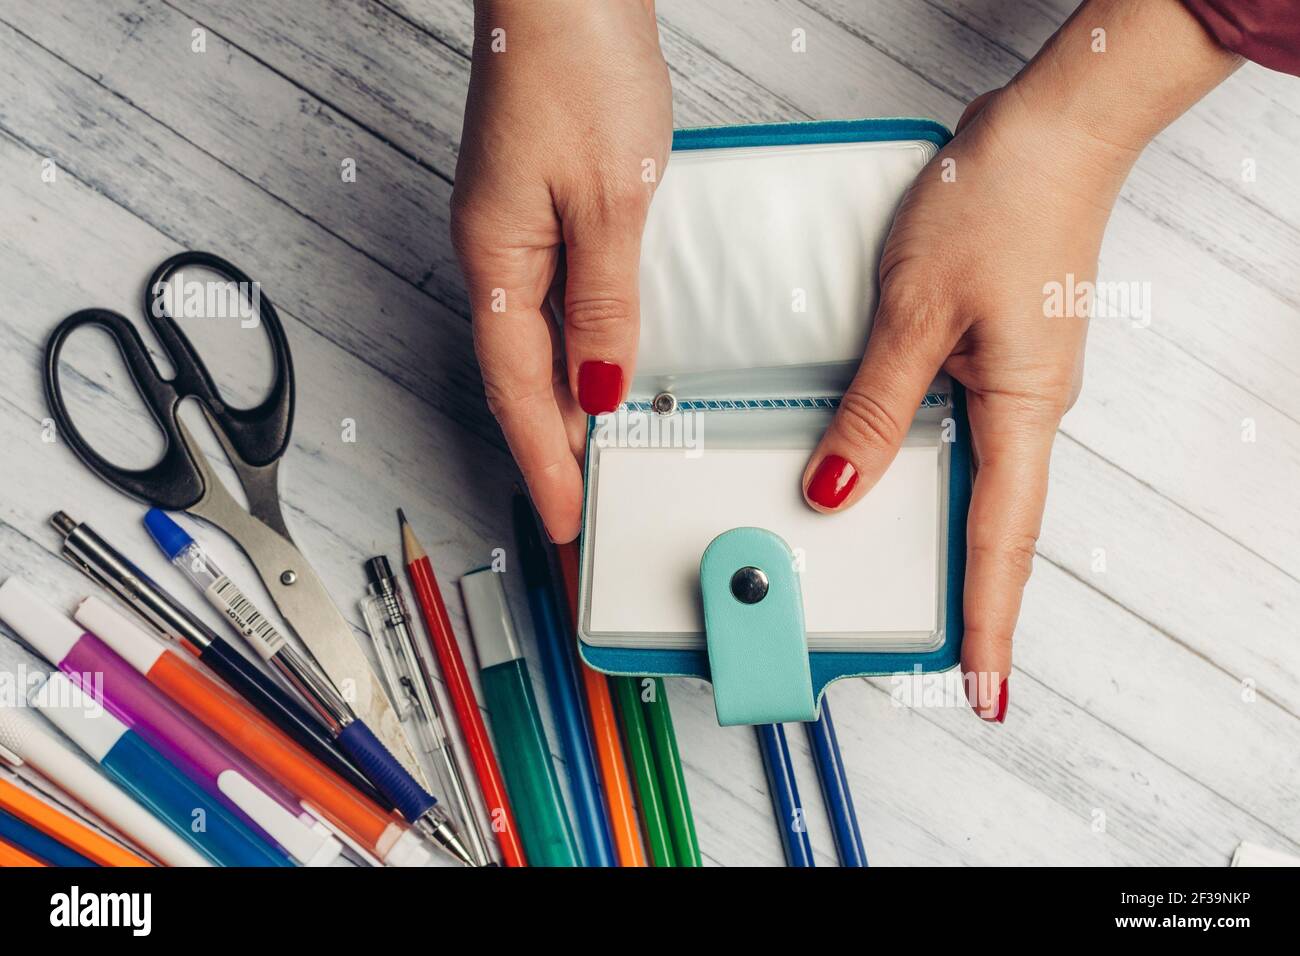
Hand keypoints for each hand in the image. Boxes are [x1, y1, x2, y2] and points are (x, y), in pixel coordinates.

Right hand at [452, 0, 671, 542]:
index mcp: (497, 259)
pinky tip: (597, 375)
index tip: (568, 523)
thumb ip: (605, 304)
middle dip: (549, 454)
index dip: (546, 463)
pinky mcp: (537, 210)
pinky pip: (552, 306)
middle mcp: (494, 254)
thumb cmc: (576, 65)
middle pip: (517, 379)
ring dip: (561, 411)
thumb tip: (597, 390)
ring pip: (534, 347)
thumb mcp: (607, 201)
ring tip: (594, 469)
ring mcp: (512, 232)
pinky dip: (575, 354)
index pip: (519, 390)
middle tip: (582, 515)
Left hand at [800, 0, 1238, 720]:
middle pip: (995, 524)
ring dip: (946, 533)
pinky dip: (932, 468)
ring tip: (915, 587)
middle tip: (946, 659)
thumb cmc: (998, 204)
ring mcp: (1018, 382)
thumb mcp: (914, 315)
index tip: (983, 689)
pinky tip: (902, 481)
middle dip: (970, 597)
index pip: (1000, 543)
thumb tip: (836, 489)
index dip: (988, 622)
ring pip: (976, 479)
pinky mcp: (1001, 353)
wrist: (1052, 131)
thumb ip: (875, 410)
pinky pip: (966, 432)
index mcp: (1022, 411)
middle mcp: (1028, 408)